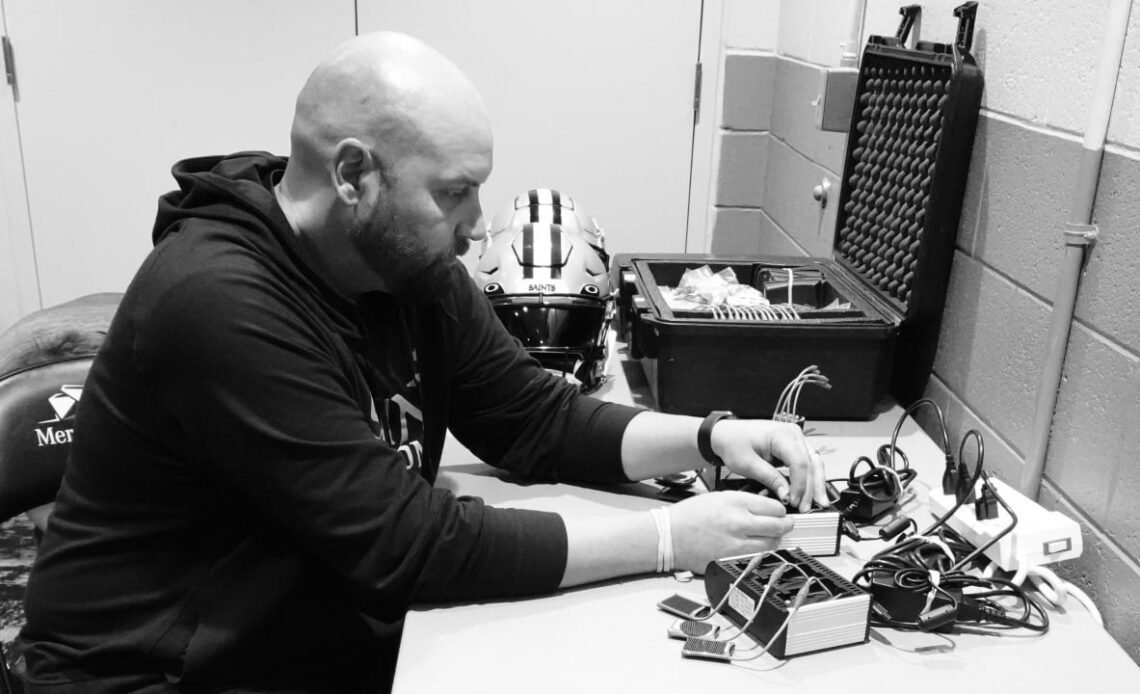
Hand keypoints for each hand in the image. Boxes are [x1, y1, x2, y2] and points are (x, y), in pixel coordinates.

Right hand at [668, 491, 793, 572]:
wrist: (669, 535)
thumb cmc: (689, 515)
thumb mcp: (719, 497)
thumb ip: (745, 502)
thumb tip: (767, 507)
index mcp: (735, 502)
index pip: (774, 506)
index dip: (781, 510)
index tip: (780, 511)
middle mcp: (738, 522)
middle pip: (778, 526)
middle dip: (786, 525)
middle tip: (787, 524)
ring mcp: (735, 544)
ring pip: (771, 545)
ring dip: (776, 541)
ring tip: (773, 537)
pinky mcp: (730, 561)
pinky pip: (756, 559)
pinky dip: (761, 554)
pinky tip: (758, 549)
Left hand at [710, 419, 827, 511]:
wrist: (726, 433)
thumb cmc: (733, 442)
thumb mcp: (747, 464)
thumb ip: (770, 479)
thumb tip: (787, 495)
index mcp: (781, 434)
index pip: (799, 462)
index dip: (799, 485)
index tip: (794, 501)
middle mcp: (792, 433)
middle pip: (811, 463)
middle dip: (810, 488)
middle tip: (806, 508)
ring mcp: (795, 438)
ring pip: (814, 462)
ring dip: (816, 484)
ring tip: (817, 503)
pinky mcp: (794, 445)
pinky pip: (808, 462)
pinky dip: (811, 478)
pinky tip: (812, 492)